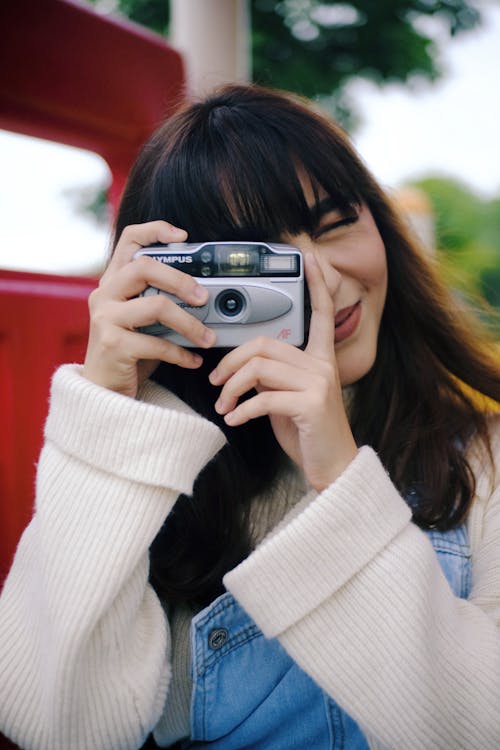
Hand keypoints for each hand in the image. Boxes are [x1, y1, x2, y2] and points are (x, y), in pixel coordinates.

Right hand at [83, 221, 215, 397]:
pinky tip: (194, 360)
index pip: (129, 240)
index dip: (155, 230)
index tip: (183, 236)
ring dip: (190, 324)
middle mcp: (104, 294)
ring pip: (156, 306)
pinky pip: (157, 343)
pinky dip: (182, 353)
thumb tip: (206, 296)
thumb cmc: (129, 352)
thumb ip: (161, 301)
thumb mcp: (143, 320)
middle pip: (144, 267)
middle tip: (203, 297)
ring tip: (208, 338)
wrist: (103, 391)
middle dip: (181, 280)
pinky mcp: (113, 345)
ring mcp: (105, 318)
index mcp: (112, 282)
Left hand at [208, 254, 357, 490]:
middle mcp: (323, 365)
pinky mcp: (311, 405)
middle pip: (265, 344)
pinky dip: (242, 410)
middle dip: (231, 361)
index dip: (315, 285)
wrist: (333, 467)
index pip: (320, 313)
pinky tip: (234, 420)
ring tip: (223, 405)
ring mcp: (319, 384)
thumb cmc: (309, 433)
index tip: (308, 259)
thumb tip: (245, 367)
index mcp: (321, 359)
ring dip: (231, 388)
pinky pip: (264, 398)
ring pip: (260, 368)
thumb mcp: (288, 398)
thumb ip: (273, 376)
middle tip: (216, 381)